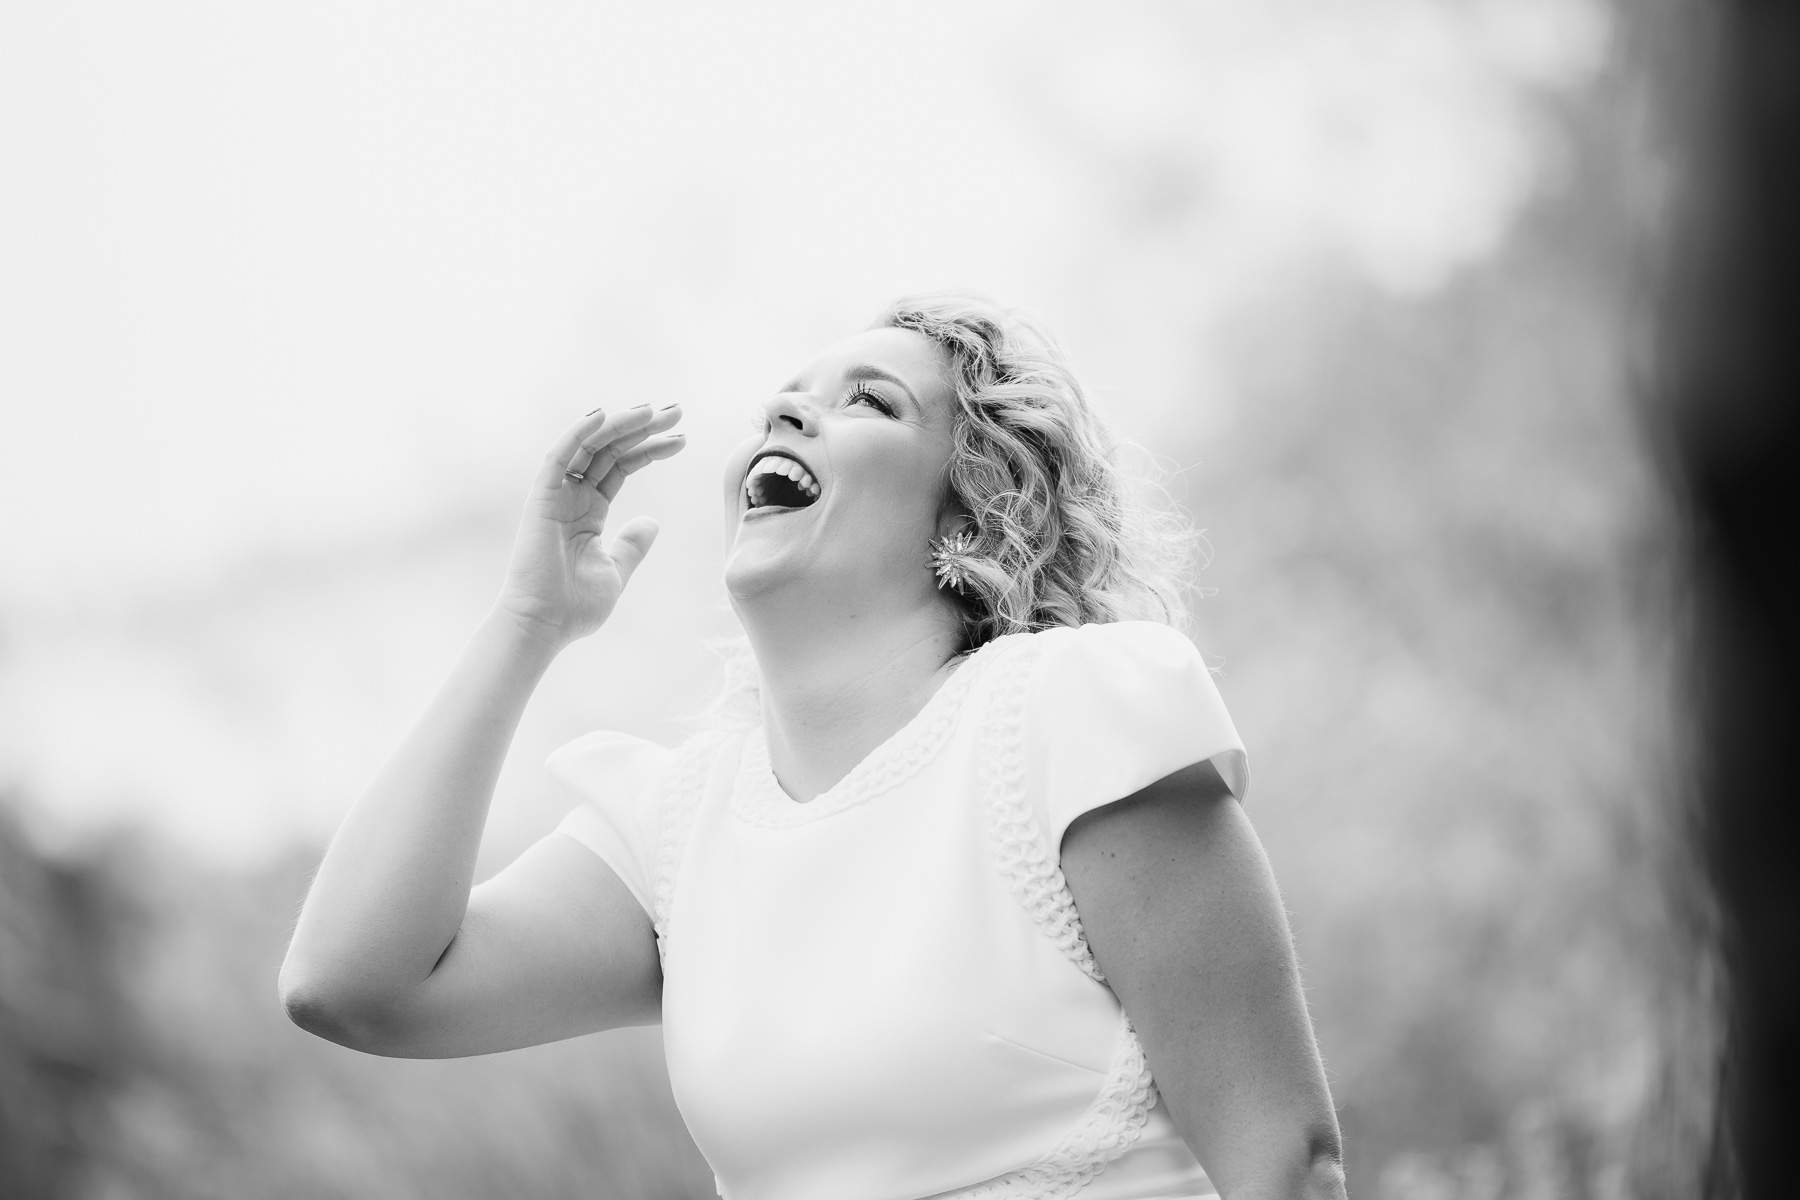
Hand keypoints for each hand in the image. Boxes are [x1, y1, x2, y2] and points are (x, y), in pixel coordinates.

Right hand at [493, 404, 686, 647]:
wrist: (543, 626)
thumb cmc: (574, 606)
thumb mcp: (615, 571)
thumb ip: (632, 544)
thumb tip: (652, 521)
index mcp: (589, 511)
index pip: (621, 467)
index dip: (650, 449)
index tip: (683, 439)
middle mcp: (572, 497)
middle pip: (610, 449)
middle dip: (643, 427)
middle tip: (676, 411)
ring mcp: (555, 495)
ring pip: (589, 446)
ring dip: (619, 424)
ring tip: (653, 411)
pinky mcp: (541, 498)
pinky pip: (559, 457)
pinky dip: (578, 434)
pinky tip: (603, 416)